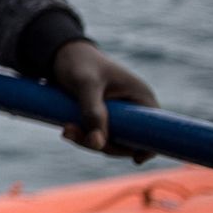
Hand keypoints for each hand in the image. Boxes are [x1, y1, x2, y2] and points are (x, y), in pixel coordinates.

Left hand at [50, 40, 159, 162]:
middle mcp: (133, 107)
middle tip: (70, 132)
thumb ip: (92, 112)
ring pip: (110, 140)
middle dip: (102, 143)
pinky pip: (98, 135)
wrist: (59, 53)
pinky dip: (83, 136)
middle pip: (128, 140)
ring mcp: (118, 114)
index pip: (154, 129)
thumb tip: (98, 144)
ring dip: (87, 140)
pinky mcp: (102, 117)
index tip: (136, 159)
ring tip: (65, 129)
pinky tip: (67, 130)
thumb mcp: (85, 84)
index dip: (148, 147)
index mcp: (140, 96)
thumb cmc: (77, 62)